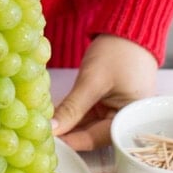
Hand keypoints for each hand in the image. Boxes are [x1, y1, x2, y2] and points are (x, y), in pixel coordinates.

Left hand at [51, 35, 157, 149]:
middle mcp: (126, 121)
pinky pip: (89, 115)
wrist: (129, 29)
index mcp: (131, 121)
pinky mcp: (107, 103)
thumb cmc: (118, 53)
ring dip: (68, 125)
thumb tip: (52, 130)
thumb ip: (73, 108)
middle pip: (93, 136)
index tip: (47, 144)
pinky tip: (54, 114)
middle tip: (41, 136)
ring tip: (44, 125)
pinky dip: (73, 115)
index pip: (98, 140)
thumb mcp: (92, 80)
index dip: (72, 143)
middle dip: (68, 136)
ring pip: (89, 126)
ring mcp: (116, 112)